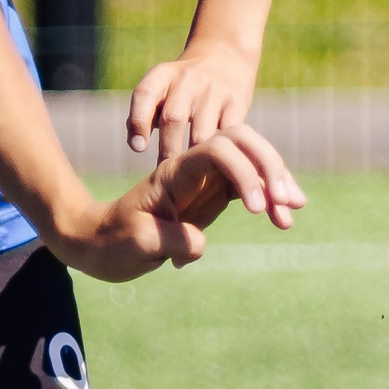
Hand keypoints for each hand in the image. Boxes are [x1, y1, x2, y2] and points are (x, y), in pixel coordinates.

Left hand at [52, 121, 304, 282]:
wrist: (97, 243)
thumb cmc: (112, 240)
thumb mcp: (138, 242)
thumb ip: (172, 238)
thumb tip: (199, 244)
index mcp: (173, 173)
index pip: (216, 150)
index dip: (242, 171)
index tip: (255, 208)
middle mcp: (193, 169)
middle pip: (242, 144)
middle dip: (269, 167)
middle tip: (287, 203)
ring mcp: (205, 181)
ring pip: (251, 165)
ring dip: (276, 183)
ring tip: (291, 215)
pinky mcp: (211, 196)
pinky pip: (248, 188)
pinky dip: (268, 200)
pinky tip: (284, 218)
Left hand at [126, 37, 257, 164]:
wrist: (225, 56)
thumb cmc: (181, 87)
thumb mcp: (160, 89)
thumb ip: (143, 114)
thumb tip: (136, 145)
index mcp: (162, 76)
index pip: (144, 95)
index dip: (139, 122)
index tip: (138, 148)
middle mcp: (187, 80)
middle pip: (173, 119)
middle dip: (168, 151)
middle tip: (167, 173)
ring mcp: (214, 90)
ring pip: (202, 133)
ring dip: (195, 158)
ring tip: (191, 179)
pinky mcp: (237, 102)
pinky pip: (228, 135)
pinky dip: (221, 153)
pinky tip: (217, 167)